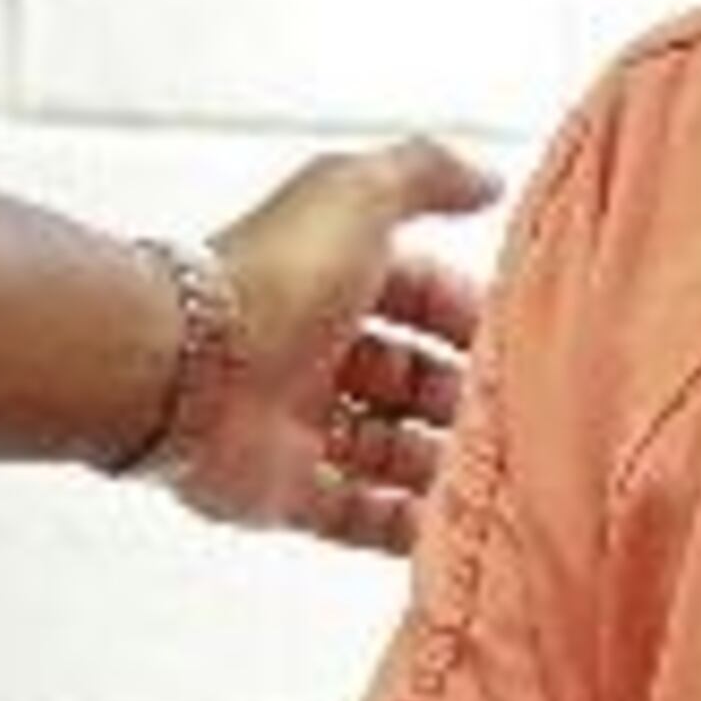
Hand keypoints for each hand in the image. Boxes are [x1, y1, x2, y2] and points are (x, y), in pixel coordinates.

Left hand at [170, 136, 499, 553]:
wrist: (183, 367)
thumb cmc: (272, 275)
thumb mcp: (358, 194)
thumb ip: (425, 174)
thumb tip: (485, 179)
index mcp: (329, 275)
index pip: (415, 294)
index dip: (465, 314)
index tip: (518, 340)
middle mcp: (311, 348)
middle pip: (405, 378)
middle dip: (460, 396)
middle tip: (514, 415)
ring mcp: (295, 422)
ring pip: (385, 449)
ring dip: (439, 464)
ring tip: (496, 477)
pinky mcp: (281, 490)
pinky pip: (352, 514)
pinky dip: (400, 525)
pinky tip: (449, 526)